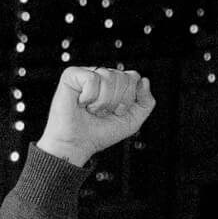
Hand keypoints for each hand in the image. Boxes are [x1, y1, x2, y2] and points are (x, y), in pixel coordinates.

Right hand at [36, 66, 154, 166]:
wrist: (77, 145)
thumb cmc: (100, 133)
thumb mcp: (132, 121)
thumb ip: (146, 102)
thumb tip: (144, 81)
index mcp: (115, 83)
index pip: (133, 77)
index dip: (128, 98)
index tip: (116, 112)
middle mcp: (102, 76)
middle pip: (123, 76)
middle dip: (115, 101)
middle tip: (102, 112)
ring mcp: (86, 73)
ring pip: (108, 77)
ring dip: (102, 102)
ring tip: (92, 110)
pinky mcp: (71, 75)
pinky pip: (92, 79)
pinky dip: (89, 96)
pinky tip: (81, 103)